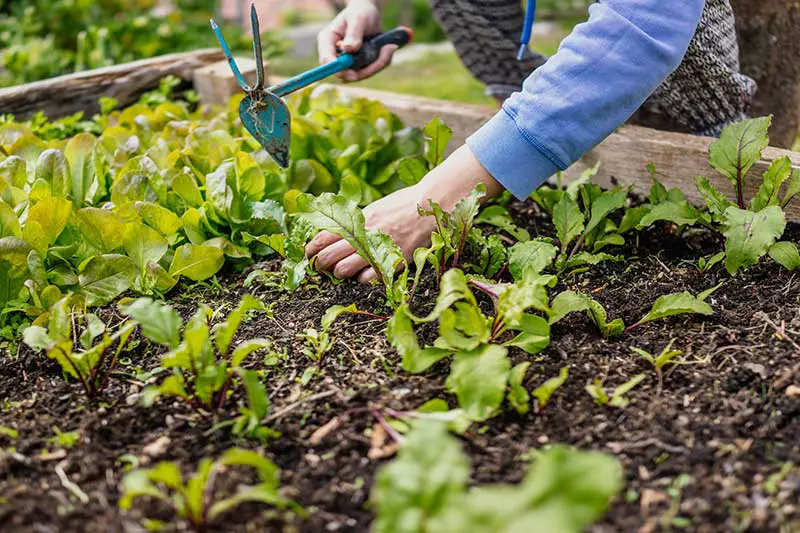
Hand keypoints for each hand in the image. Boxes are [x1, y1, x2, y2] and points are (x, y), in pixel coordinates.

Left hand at [305, 145, 504, 282]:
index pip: (323, 236)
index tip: (308, 254)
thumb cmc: (402, 205)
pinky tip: (364, 275)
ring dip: (339, 273)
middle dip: (321, 264)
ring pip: (344, 269)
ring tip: (341, 272)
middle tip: (321, 267)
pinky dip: (362, 279)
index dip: (312, 248)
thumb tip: (336, 232)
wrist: (430, 203)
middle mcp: (364, 233)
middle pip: (329, 255)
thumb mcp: (374, 209)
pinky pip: (368, 278)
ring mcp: (378, 247)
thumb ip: (357, 221)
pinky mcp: (393, 259)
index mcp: (358, 219)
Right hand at [317, 0, 395, 81]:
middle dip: (366, 69)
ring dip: (377, 64)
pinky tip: (388, 49)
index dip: (338, 69)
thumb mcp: (358, 19)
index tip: (354, 72)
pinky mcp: (358, 67)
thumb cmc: (360, 13)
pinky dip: (381, 62)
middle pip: (344, 74)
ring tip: (389, 47)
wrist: (368, 15)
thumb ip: (353, 33)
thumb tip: (348, 49)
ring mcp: (346, 63)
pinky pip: (370, 72)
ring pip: (360, 75)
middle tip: (386, 52)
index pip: (326, 60)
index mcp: (328, 41)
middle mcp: (335, 55)